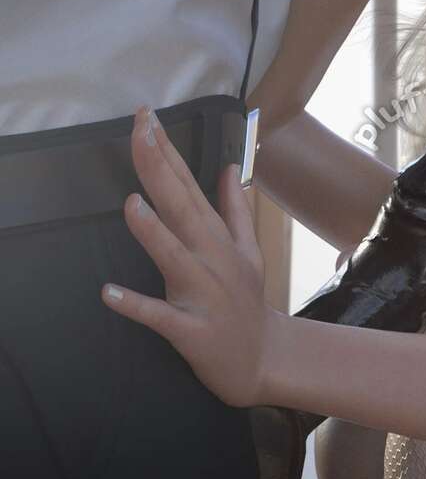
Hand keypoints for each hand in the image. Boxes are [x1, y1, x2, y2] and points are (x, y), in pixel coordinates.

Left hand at [101, 106, 281, 407]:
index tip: (147, 118)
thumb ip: (236, 210)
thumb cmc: (246, 303)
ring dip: (154, 233)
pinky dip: (137, 306)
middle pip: (182, 209)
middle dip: (159, 171)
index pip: (189, 186)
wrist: (262, 360)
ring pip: (174, 259)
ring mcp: (203, 294)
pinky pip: (161, 318)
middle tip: (141, 133)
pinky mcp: (191, 330)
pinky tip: (110, 293)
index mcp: (219, 239)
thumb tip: (231, 168)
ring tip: (132, 204)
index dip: (167, 152)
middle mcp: (212, 259)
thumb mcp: (250, 251)